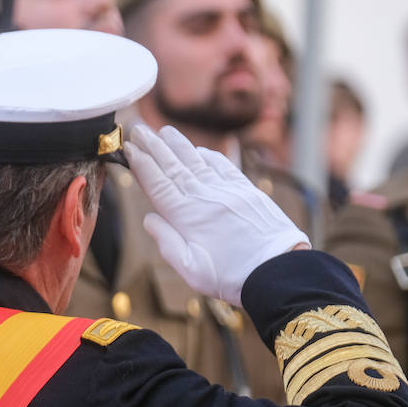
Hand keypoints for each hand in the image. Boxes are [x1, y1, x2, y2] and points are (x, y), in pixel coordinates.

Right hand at [125, 123, 309, 305]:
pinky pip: (223, 166)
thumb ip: (167, 242)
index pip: (157, 183)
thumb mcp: (191, 270)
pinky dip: (208, 156)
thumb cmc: (233, 277)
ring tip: (164, 131)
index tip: (128, 148)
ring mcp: (227, 190)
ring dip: (178, 145)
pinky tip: (200, 151)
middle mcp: (205, 196)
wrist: (279, 271)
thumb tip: (149, 219)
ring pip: (196, 161)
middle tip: (138, 129)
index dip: (140, 164)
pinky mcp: (246, 191)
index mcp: (187, 216)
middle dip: (153, 146)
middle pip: (173, 166)